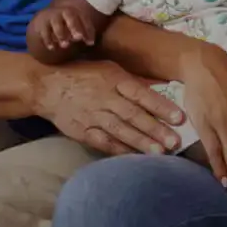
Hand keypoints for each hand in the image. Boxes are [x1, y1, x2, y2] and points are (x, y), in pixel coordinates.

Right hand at [30, 6, 95, 52]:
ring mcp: (51, 17)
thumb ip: (84, 33)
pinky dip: (48, 40)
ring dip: (61, 35)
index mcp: (75, 11)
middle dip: (75, 27)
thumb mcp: (76, 27)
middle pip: (70, 16)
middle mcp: (63, 12)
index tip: (90, 43)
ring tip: (65, 45)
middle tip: (78, 38)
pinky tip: (52, 48)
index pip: (84, 18)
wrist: (44, 20)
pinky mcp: (41, 25)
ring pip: (57, 24)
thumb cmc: (65, 25)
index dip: (88, 30)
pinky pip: (45, 32)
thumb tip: (91, 43)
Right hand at [33, 61, 183, 155]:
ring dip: (141, 143)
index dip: (160, 106)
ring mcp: (93, 116)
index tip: (179, 117)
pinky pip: (103, 142)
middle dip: (155, 129)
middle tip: (175, 142)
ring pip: (120, 131)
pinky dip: (119, 150)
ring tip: (160, 154)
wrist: (47, 86)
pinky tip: (134, 159)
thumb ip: (134, 80)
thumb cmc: (84, 73)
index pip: (141, 93)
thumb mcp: (109, 68)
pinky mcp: (83, 131)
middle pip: (133, 115)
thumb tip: (163, 86)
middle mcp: (105, 98)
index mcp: (114, 79)